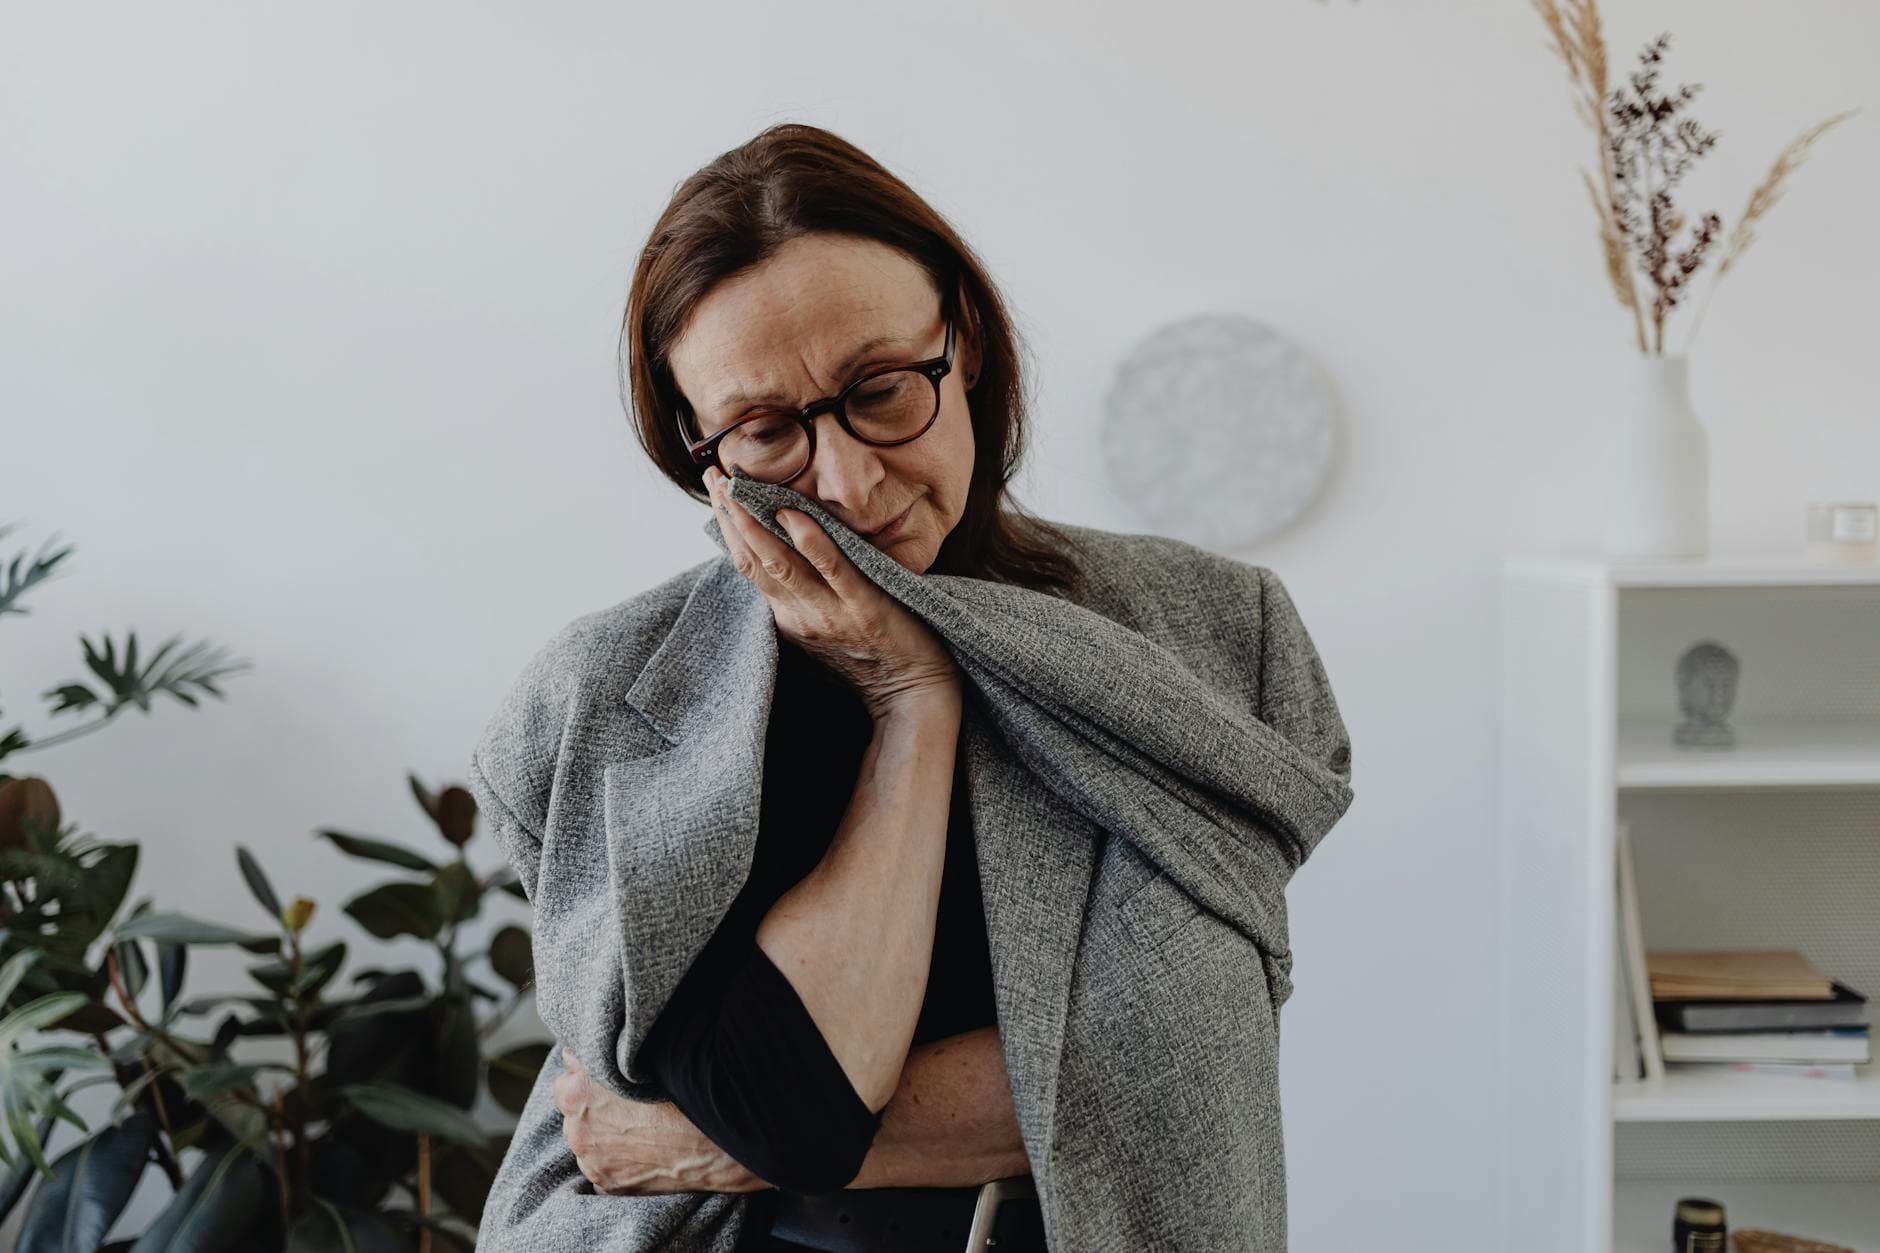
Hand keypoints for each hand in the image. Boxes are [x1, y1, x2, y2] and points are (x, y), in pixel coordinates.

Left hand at [553, 1048, 767, 1194]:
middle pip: (576, 1111)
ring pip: (590, 1140)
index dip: (592, 1074)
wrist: (719, 1142)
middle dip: (595, 1105)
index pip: (567, 1076)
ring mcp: (592, 1163)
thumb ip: (598, 1051)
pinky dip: (618, 1160)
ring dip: (605, 1133)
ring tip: (643, 1126)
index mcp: (576, 1094)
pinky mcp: (608, 1187)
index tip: (613, 1076)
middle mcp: (577, 1131)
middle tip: (631, 1100)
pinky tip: (644, 1149)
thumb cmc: (683, 1092)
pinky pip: (604, 1168)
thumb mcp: (643, 1057)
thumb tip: (575, 1052)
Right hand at [706, 464, 959, 720]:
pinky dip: (811, 542)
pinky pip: (833, 571)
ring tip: (740, 488)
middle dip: (731, 517)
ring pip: (781, 563)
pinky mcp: (863, 609)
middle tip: (715, 477)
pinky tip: (794, 515)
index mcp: (789, 615)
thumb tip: (782, 547)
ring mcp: (829, 613)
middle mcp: (800, 615)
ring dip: (756, 524)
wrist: (912, 692)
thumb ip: (800, 589)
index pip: (748, 564)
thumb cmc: (872, 652)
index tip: (716, 489)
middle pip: (755, 560)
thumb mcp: (823, 621)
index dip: (728, 527)